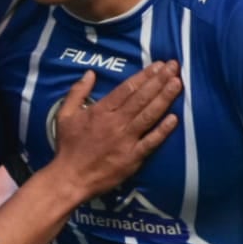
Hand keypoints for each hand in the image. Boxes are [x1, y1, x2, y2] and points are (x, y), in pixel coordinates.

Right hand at [50, 61, 181, 197]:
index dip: (144, 75)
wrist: (70, 178)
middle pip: (141, 98)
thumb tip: (90, 73)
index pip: (127, 88)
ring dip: (164, 98)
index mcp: (101, 111)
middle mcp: (116, 122)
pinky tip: (175, 118)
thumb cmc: (68, 146)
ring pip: (149, 115)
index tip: (159, 65)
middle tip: (175, 66)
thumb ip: (77, 92)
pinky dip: (163, 130)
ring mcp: (126, 140)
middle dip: (159, 80)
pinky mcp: (132, 158)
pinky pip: (151, 141)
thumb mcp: (65, 115)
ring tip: (178, 83)